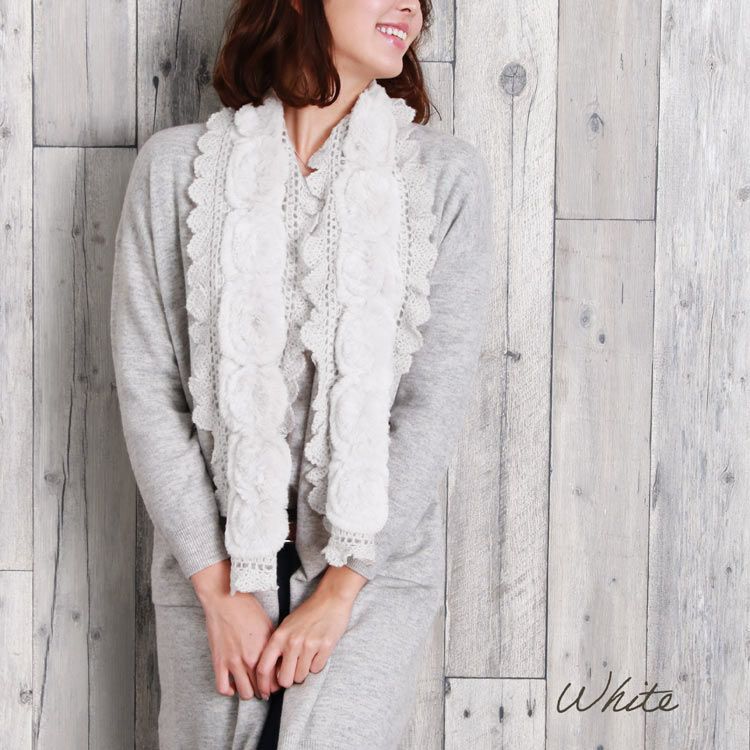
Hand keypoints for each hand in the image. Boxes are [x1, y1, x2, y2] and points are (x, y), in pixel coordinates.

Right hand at [191, 559, 280, 699]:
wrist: (225, 599)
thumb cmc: (247, 608)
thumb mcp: (268, 624)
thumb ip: (273, 644)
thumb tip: (280, 659)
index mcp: (265, 649)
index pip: (275, 678)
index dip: (277, 684)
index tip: (276, 683)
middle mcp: (250, 659)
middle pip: (261, 688)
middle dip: (265, 690)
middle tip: (264, 687)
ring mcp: (233, 662)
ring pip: (244, 693)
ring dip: (249, 692)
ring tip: (250, 687)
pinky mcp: (218, 661)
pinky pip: (223, 687)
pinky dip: (229, 691)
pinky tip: (233, 685)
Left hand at [254, 565, 366, 698]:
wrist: (331, 599)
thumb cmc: (307, 613)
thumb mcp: (286, 626)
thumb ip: (278, 647)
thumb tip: (273, 673)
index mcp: (279, 636)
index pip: (263, 668)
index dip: (262, 685)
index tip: (265, 693)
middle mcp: (292, 642)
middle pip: (284, 679)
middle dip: (289, 679)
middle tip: (294, 670)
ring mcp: (309, 645)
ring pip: (301, 677)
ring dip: (304, 671)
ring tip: (308, 655)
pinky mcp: (325, 647)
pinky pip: (317, 669)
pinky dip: (317, 664)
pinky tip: (318, 650)